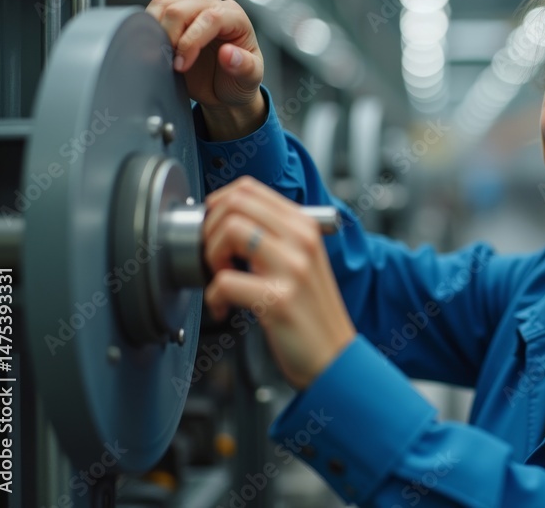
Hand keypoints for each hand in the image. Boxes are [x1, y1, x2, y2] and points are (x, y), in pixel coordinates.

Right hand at [146, 0, 265, 140]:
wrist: (223, 89)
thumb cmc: (238, 80)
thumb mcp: (250, 80)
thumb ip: (245, 67)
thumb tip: (228, 53)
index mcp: (235, 17)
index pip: (210, 18)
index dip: (191, 41)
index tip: (182, 65)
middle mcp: (213, 6)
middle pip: (181, 10)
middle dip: (171, 38)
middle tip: (173, 64)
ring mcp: (191, 6)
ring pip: (163, 7)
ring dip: (157, 33)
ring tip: (165, 57)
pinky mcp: (172, 13)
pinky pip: (153, 12)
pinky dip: (148, 30)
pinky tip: (156, 49)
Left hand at [201, 176, 356, 388]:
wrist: (334, 356)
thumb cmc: (312, 313)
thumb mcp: (302, 261)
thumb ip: (275, 236)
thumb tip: (227, 221)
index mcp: (305, 226)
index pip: (249, 188)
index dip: (218, 205)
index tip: (213, 229)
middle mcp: (301, 240)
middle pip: (234, 203)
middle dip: (209, 229)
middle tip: (213, 257)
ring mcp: (292, 268)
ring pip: (230, 231)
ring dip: (210, 256)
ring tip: (218, 278)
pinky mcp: (279, 299)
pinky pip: (225, 282)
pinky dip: (213, 297)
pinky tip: (222, 307)